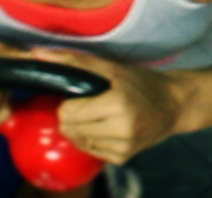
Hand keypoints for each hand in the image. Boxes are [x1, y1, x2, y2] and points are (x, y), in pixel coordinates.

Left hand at [26, 47, 211, 164]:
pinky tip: (107, 127)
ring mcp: (123, 147)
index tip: (82, 94)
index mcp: (118, 104)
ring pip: (78, 141)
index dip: (69, 103)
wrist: (174, 103)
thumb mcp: (111, 67)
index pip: (68, 113)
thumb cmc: (140, 81)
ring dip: (81, 128)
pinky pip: (91, 151)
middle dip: (73, 116)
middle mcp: (122, 129)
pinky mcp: (123, 158)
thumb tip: (38, 54)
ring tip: (99, 115)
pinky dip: (92, 139)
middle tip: (89, 104)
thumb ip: (74, 60)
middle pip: (69, 129)